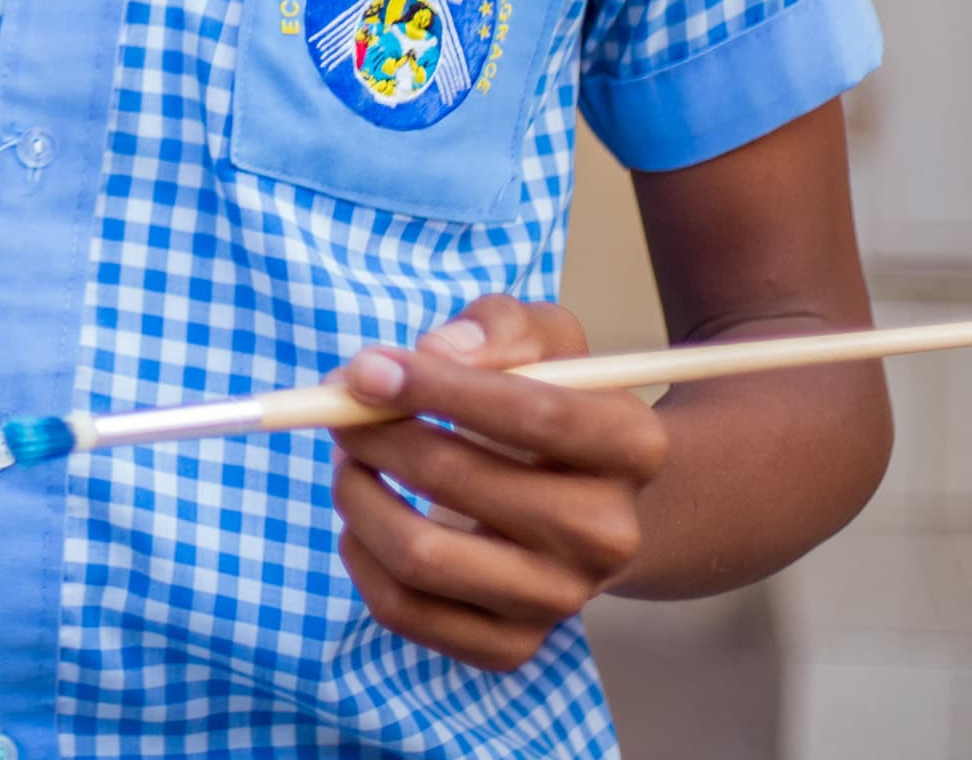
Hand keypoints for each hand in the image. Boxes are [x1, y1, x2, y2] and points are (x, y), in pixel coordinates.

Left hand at [328, 296, 666, 671]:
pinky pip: (403, 610)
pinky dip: (358, 555)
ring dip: (355, 494)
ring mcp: (561, 599)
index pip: (532, 413)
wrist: (586, 502)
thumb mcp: (543, 340)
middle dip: (374, 434)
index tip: (366, 370)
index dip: (437, 387)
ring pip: (420, 555)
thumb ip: (494, 326)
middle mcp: (609, 534)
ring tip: (349, 459)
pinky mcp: (512, 646)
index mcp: (631, 445)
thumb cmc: (550, 401)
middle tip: (339, 408)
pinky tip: (364, 517)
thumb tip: (432, 351)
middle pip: (459, 479)